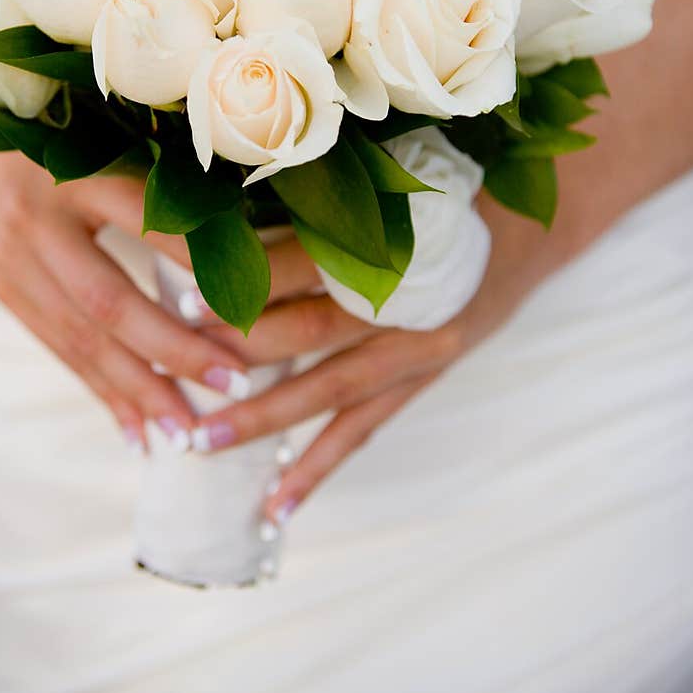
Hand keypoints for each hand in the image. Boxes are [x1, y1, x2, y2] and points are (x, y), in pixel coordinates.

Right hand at [0, 149, 253, 449]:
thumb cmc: (66, 131)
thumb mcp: (115, 137)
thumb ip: (171, 181)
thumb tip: (250, 236)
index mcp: (76, 169)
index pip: (148, 224)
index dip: (199, 268)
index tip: (250, 309)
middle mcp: (38, 218)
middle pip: (110, 301)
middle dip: (174, 352)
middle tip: (233, 383)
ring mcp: (11, 260)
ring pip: (81, 340)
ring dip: (139, 391)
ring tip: (187, 430)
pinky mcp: (2, 288)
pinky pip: (59, 350)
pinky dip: (102, 392)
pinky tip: (137, 430)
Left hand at [177, 196, 554, 521]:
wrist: (525, 229)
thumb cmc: (441, 194)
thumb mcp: (384, 186)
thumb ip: (311, 211)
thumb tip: (220, 231)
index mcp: (390, 240)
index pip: (300, 264)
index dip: (242, 282)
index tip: (178, 297)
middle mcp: (403, 301)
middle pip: (307, 331)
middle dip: (233, 351)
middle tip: (167, 366)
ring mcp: (416, 348)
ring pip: (327, 391)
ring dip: (262, 419)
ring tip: (200, 444)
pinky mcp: (421, 379)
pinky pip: (363, 429)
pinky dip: (318, 467)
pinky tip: (276, 507)